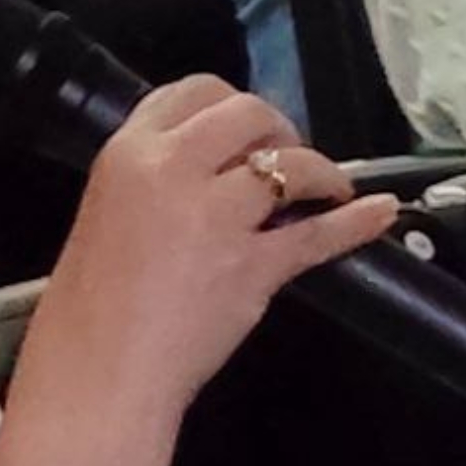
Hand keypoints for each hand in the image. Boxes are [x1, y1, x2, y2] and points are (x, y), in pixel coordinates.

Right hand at [28, 80, 398, 422]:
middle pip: (247, 114)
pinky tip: (379, 211)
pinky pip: (316, 234)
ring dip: (319, 170)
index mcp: (128, 153)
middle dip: (277, 129)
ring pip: (289, 165)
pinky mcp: (252, 266)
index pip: (191, 92)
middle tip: (285, 155)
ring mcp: (217, 217)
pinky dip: (355, 222)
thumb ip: (150, 183)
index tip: (242, 129)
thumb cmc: (86, 310)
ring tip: (327, 186)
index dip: (226, 104)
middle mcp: (173, 170)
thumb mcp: (103, 214)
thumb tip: (205, 174)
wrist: (95, 374)